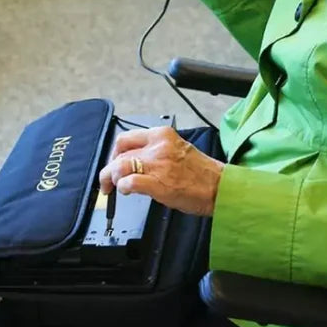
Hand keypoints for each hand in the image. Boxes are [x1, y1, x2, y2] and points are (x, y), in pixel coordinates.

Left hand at [98, 126, 223, 216]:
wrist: (219, 187)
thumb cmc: (201, 173)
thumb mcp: (176, 150)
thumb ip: (154, 151)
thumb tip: (132, 162)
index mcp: (162, 134)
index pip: (125, 138)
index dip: (114, 153)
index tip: (113, 163)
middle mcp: (158, 145)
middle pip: (120, 153)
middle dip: (109, 168)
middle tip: (107, 180)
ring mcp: (158, 164)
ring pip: (120, 166)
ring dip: (112, 178)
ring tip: (113, 187)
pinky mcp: (158, 183)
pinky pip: (129, 182)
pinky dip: (122, 187)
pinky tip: (125, 191)